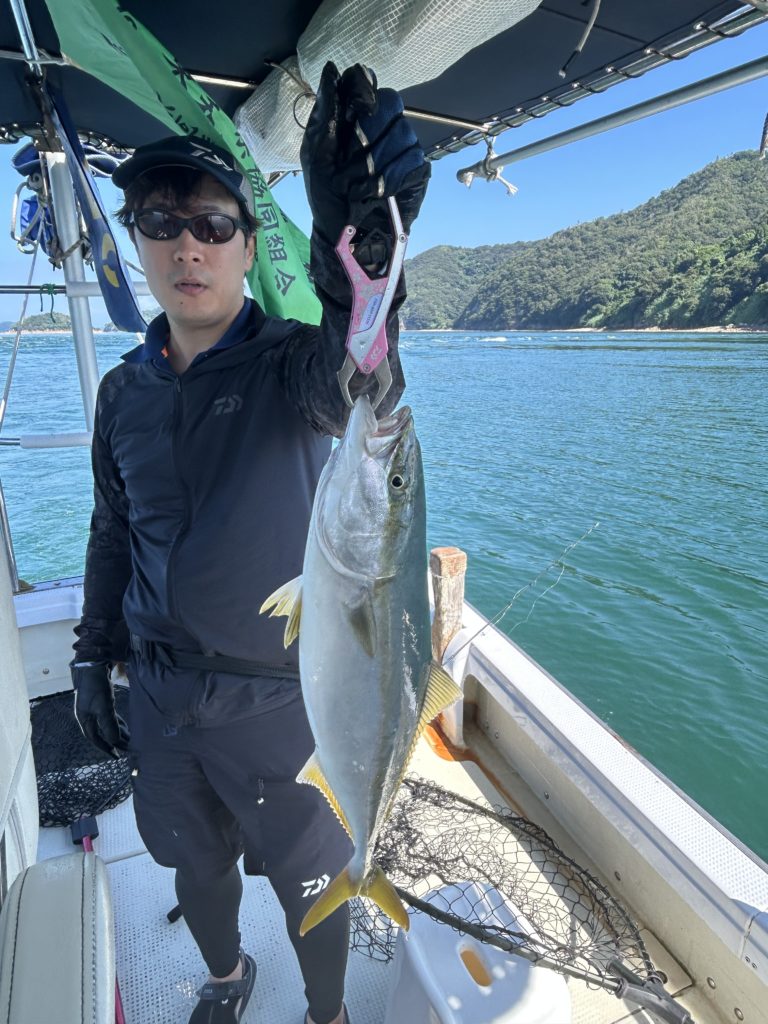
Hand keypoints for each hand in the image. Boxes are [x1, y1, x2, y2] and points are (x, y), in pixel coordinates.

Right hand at [71, 661, 129, 757]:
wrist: (93, 664)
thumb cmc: (96, 687)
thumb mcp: (104, 708)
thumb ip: (109, 725)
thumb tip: (114, 742)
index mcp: (84, 719)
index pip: (95, 738)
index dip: (106, 748)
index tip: (117, 756)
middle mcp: (87, 714)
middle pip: (102, 732)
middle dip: (115, 741)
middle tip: (128, 748)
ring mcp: (94, 707)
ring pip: (107, 724)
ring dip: (118, 731)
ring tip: (130, 740)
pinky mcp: (101, 700)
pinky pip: (109, 716)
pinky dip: (117, 722)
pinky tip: (125, 726)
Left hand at [301, 62, 430, 245]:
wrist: (345, 237)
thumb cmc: (326, 198)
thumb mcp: (316, 154)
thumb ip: (325, 112)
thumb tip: (331, 69)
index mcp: (354, 119)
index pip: (367, 82)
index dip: (364, 91)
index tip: (354, 112)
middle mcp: (382, 129)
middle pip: (392, 101)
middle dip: (368, 132)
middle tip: (351, 160)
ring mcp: (403, 149)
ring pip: (403, 133)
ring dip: (376, 163)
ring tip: (359, 186)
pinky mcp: (418, 172)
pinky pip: (413, 160)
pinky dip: (391, 178)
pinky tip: (378, 192)